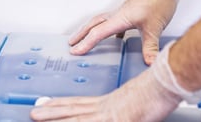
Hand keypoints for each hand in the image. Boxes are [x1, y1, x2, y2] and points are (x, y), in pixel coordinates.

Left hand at [30, 41, 199, 120]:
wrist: (166, 83)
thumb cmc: (158, 92)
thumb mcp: (137, 104)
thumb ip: (124, 112)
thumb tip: (117, 115)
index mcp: (109, 102)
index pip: (79, 104)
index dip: (61, 106)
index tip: (47, 106)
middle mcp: (105, 106)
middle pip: (73, 109)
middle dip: (51, 112)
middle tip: (34, 112)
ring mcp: (110, 113)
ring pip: (77, 117)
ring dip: (56, 118)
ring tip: (37, 117)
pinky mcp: (118, 120)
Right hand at [69, 0, 191, 64]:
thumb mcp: (155, 27)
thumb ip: (150, 46)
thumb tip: (149, 62)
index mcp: (120, 17)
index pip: (98, 33)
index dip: (85, 43)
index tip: (75, 51)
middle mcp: (119, 13)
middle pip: (94, 24)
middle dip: (81, 34)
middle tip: (71, 43)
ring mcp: (124, 10)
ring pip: (102, 21)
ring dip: (92, 29)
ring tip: (87, 38)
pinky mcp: (131, 10)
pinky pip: (115, 21)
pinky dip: (111, 29)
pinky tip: (118, 36)